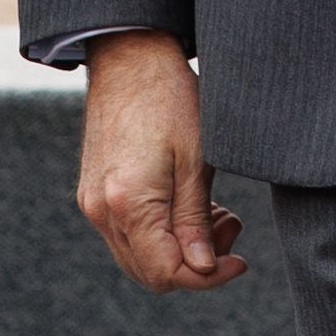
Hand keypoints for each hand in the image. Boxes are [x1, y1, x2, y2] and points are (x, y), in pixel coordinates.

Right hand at [74, 31, 246, 291]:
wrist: (130, 57)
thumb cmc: (171, 99)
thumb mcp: (197, 160)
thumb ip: (196, 221)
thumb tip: (203, 269)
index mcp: (128, 203)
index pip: (166, 273)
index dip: (208, 278)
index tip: (241, 261)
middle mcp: (102, 211)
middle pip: (150, 273)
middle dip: (197, 264)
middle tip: (231, 228)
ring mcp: (94, 203)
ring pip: (139, 257)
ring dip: (180, 249)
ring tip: (217, 213)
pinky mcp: (94, 192)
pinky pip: (128, 234)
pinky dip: (161, 233)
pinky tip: (189, 204)